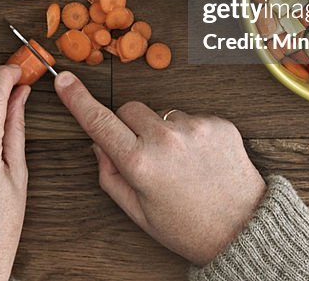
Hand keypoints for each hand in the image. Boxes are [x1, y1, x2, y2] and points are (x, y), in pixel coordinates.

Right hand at [54, 71, 264, 265]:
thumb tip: (100, 144)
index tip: (65, 80)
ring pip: (161, 113)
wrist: (244, 229)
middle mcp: (165, 140)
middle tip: (145, 155)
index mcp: (140, 164)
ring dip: (163, 131)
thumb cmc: (189, 227)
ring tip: (181, 164)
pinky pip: (191, 117)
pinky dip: (190, 133)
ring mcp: (194, 127)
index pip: (100, 122)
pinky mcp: (218, 123)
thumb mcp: (139, 212)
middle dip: (129, 125)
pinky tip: (201, 159)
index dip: (78, 100)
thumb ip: (111, 176)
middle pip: (130, 109)